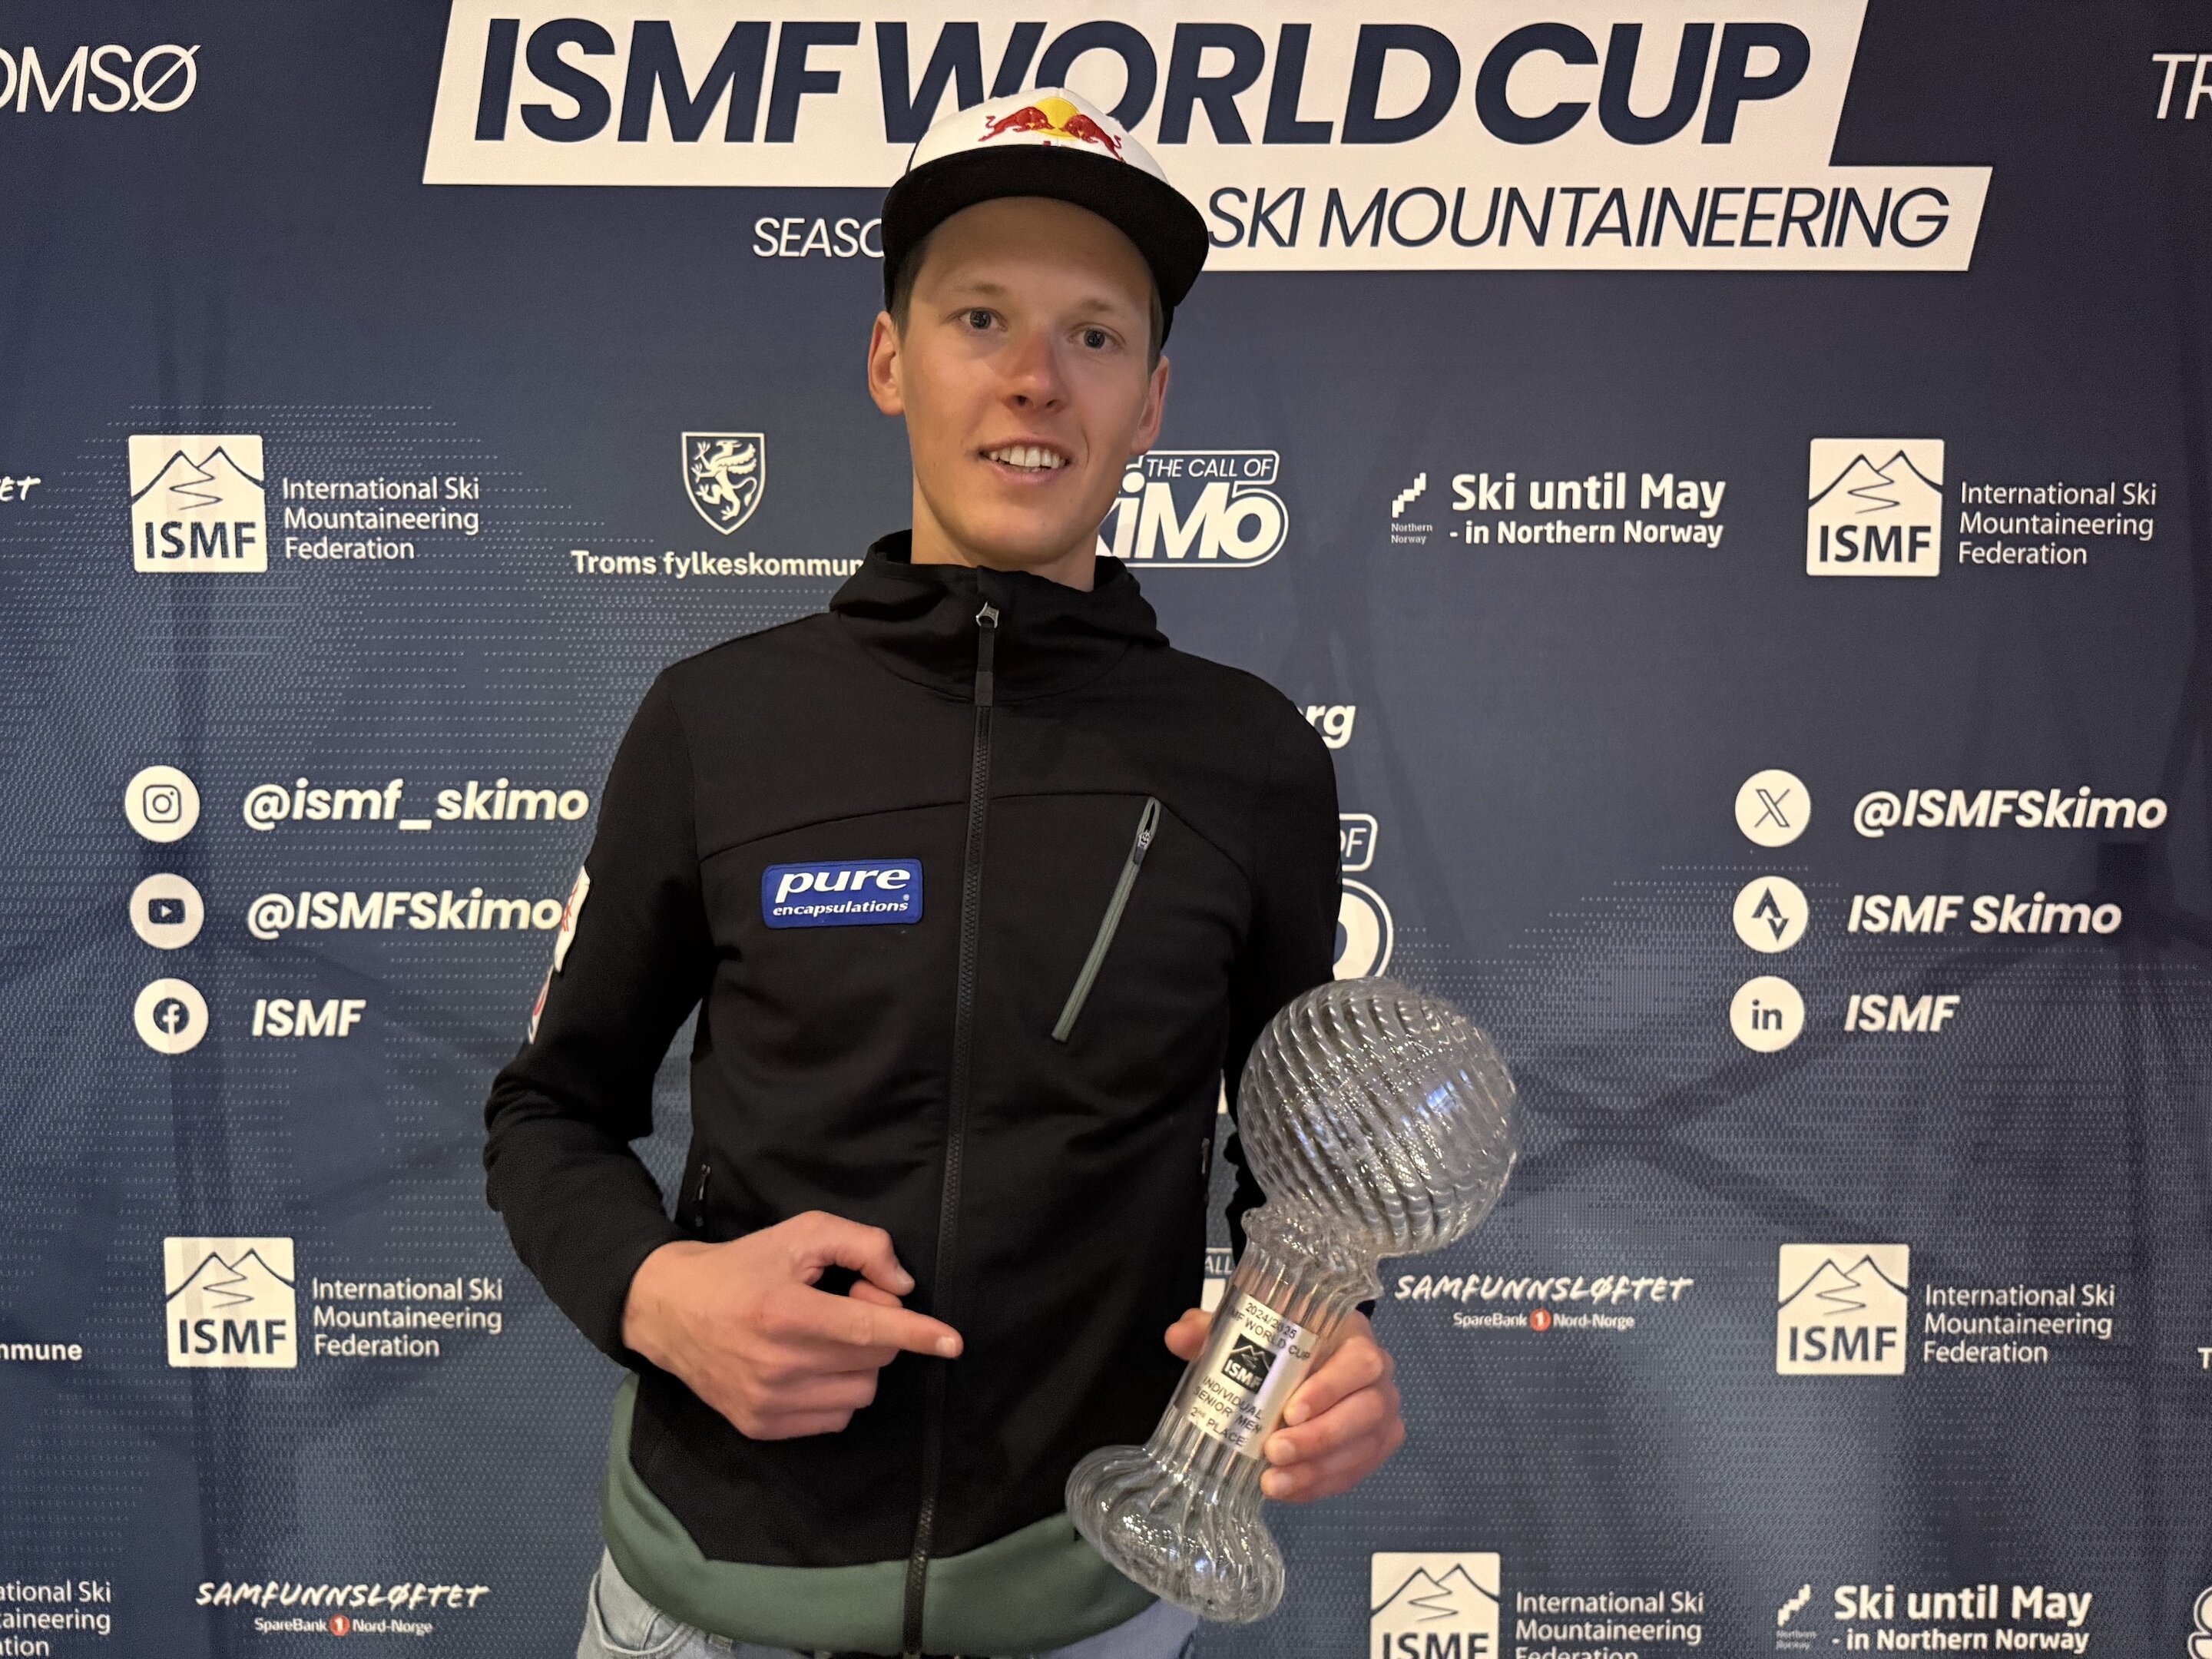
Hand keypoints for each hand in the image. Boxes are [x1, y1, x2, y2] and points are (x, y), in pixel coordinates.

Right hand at [623, 1211, 961, 1440]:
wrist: (669, 1310)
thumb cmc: (743, 1266)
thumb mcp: (800, 1233)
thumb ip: (860, 1244)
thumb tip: (902, 1285)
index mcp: (784, 1311)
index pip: (866, 1328)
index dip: (915, 1333)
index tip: (953, 1343)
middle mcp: (776, 1364)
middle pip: (872, 1359)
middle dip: (877, 1329)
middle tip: (846, 1302)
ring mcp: (766, 1402)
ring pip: (859, 1395)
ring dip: (859, 1365)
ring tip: (824, 1336)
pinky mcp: (760, 1427)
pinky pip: (833, 1420)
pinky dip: (837, 1394)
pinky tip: (810, 1366)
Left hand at [1164, 1306, 1402, 1500]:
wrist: (1303, 1361)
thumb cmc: (1280, 1343)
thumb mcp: (1247, 1329)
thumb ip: (1212, 1329)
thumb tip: (1177, 1337)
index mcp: (1354, 1338)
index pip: (1360, 1362)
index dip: (1330, 1389)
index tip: (1290, 1411)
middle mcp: (1377, 1378)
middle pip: (1365, 1412)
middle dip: (1319, 1438)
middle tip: (1274, 1451)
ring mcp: (1380, 1416)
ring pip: (1362, 1448)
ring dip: (1317, 1470)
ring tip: (1274, 1482)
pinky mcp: (1373, 1448)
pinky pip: (1355, 1472)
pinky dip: (1320, 1485)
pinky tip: (1288, 1490)